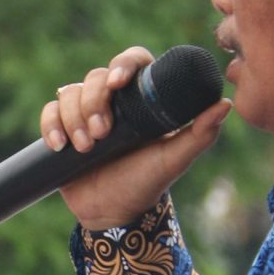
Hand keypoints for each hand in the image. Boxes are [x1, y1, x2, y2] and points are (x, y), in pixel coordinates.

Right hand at [39, 46, 232, 231]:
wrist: (113, 212)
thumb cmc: (147, 183)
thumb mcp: (174, 160)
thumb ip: (200, 134)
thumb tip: (223, 104)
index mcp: (142, 98)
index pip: (132, 62)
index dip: (122, 65)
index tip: (117, 83)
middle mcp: (113, 101)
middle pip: (95, 77)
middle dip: (94, 103)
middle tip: (101, 134)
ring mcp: (85, 113)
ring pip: (70, 93)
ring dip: (74, 118)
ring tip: (84, 148)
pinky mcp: (63, 127)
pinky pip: (50, 112)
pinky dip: (50, 125)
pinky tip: (59, 145)